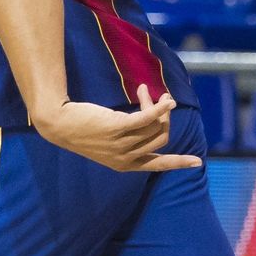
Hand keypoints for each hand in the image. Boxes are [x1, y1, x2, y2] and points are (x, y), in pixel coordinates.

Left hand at [35, 85, 202, 172]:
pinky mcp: (116, 128)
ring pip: (153, 125)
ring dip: (157, 105)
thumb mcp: (107, 138)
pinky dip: (159, 107)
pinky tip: (166, 99)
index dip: (179, 163)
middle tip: (161, 97)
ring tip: (148, 90)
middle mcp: (125, 158)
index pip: (158, 165)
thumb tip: (152, 117)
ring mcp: (121, 144)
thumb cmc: (80, 128)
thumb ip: (129, 136)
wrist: (57, 123)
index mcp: (124, 165)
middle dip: (165, 117)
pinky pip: (146, 118)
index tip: (198, 162)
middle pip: (160, 137)